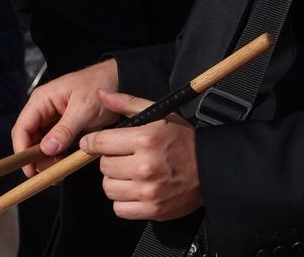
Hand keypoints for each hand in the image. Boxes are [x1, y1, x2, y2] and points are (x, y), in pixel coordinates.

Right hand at [11, 59, 119, 173]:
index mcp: (42, 100)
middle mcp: (44, 110)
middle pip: (30, 140)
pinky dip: (58, 156)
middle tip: (47, 174)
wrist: (120, 81)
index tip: (28, 168)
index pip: (22, 128)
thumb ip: (65, 129)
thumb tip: (46, 149)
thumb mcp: (83, 108)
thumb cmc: (101, 84)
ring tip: (58, 172)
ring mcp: (54, 119)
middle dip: (36, 158)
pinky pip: (56, 145)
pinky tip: (64, 165)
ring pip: (42, 145)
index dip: (22, 151)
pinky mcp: (65, 127)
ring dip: (47, 160)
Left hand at [82, 89, 203, 221]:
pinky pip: (119, 208)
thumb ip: (128, 104)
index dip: (92, 143)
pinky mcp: (151, 210)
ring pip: (109, 188)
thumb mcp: (160, 115)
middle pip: (104, 166)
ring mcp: (148, 190)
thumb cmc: (183, 140)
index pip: (101, 143)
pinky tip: (136, 189)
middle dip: (111, 160)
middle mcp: (145, 166)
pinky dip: (124, 201)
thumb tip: (101, 94)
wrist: (210, 168)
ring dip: (116, 181)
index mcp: (146, 139)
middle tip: (126, 157)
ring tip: (132, 174)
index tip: (93, 144)